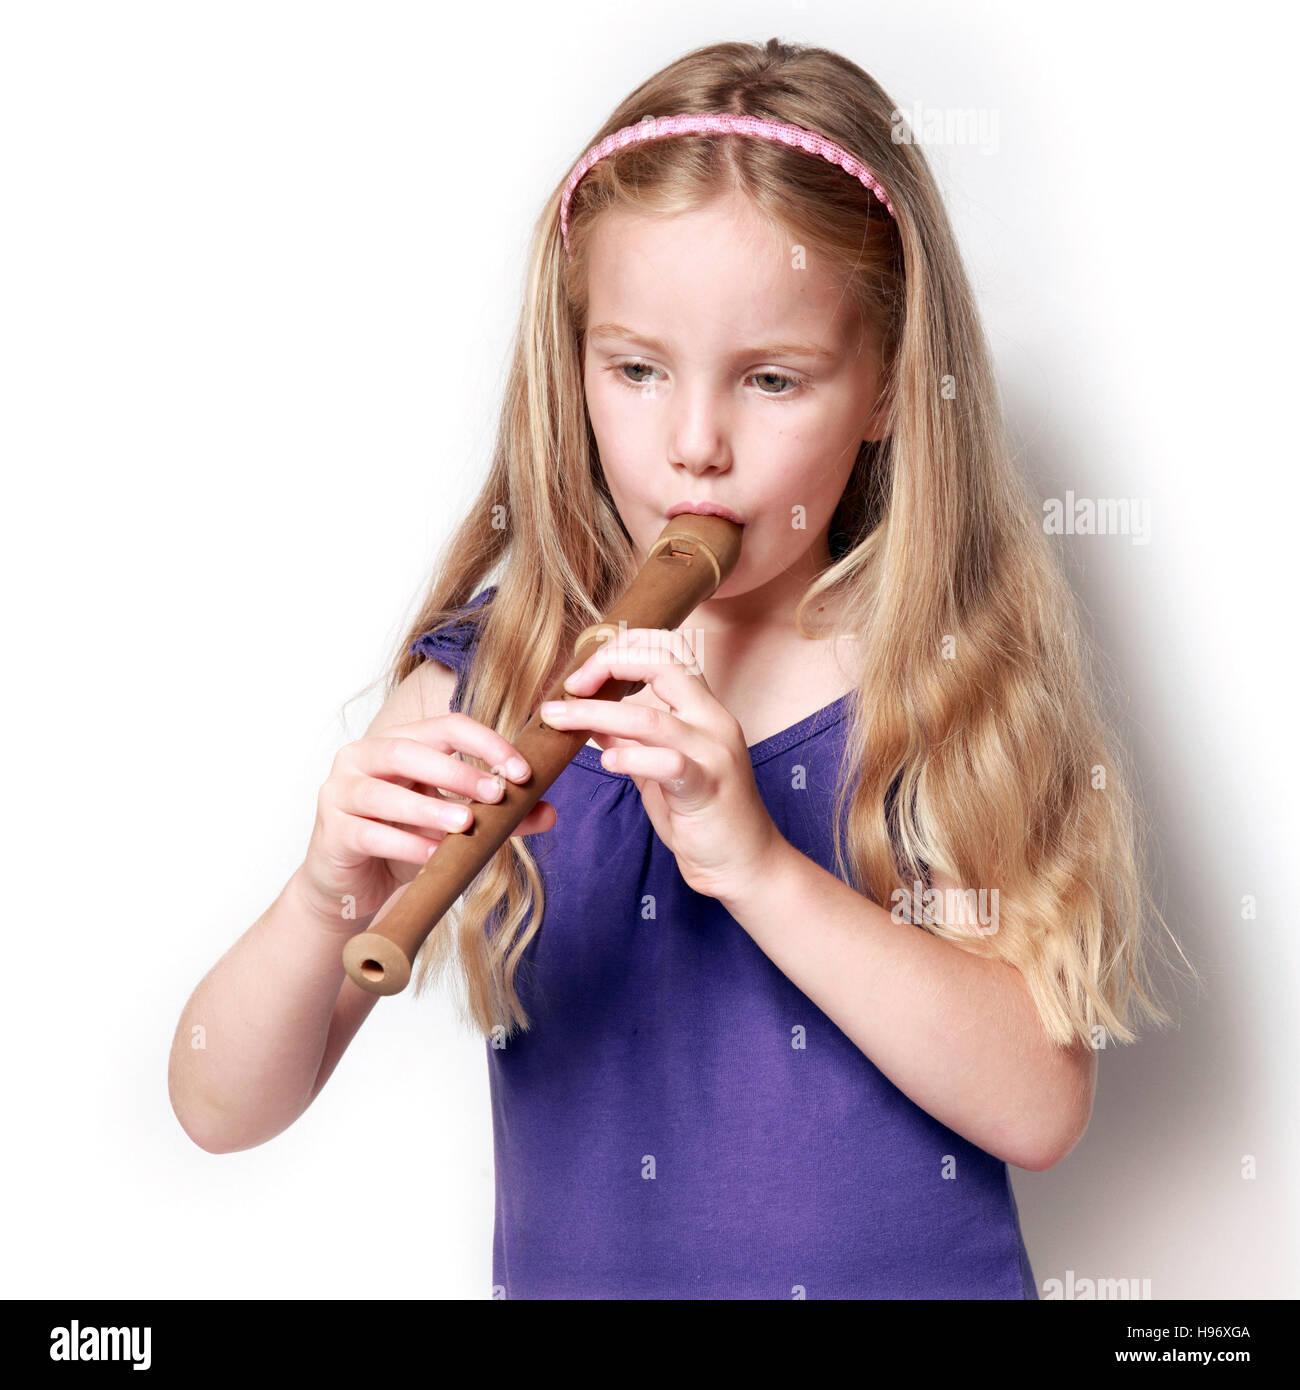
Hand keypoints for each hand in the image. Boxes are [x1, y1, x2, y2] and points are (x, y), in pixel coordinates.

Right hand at [300, 713, 555, 930]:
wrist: (351, 887)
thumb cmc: (402, 842)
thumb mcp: (453, 826)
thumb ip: (496, 818)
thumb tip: (548, 812)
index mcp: (398, 742)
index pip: (446, 727)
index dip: (486, 744)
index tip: (521, 771)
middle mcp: (363, 757)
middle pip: (409, 750)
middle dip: (457, 773)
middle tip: (497, 794)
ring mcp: (341, 792)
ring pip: (385, 792)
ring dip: (429, 809)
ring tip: (465, 825)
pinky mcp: (333, 832)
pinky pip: (370, 833)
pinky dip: (404, 844)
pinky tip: (431, 855)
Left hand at [539, 627, 780, 900]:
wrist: (744, 864)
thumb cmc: (702, 815)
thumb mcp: (659, 770)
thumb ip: (631, 740)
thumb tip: (589, 717)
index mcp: (704, 709)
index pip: (669, 649)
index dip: (624, 647)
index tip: (585, 671)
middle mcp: (714, 721)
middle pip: (663, 664)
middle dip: (609, 664)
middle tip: (570, 686)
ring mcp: (714, 753)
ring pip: (651, 718)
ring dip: (596, 714)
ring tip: (558, 718)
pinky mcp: (708, 789)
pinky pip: (668, 763)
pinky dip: (632, 758)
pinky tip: (607, 763)